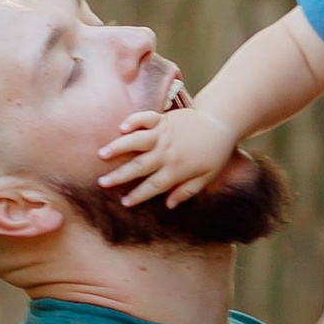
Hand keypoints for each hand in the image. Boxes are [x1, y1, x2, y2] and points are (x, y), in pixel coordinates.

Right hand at [100, 100, 237, 204]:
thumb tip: (169, 205)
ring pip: (137, 141)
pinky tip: (121, 128)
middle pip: (139, 166)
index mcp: (176, 170)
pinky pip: (145, 118)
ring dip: (119, 147)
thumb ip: (186, 191)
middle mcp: (166, 153)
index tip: (124, 203)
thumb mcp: (206, 177)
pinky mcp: (163, 119)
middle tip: (102, 182)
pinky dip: (133, 121)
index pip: (152, 186)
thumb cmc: (215, 153)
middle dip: (119, 175)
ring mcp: (163, 134)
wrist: (221, 124)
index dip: (138, 195)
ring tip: (102, 154)